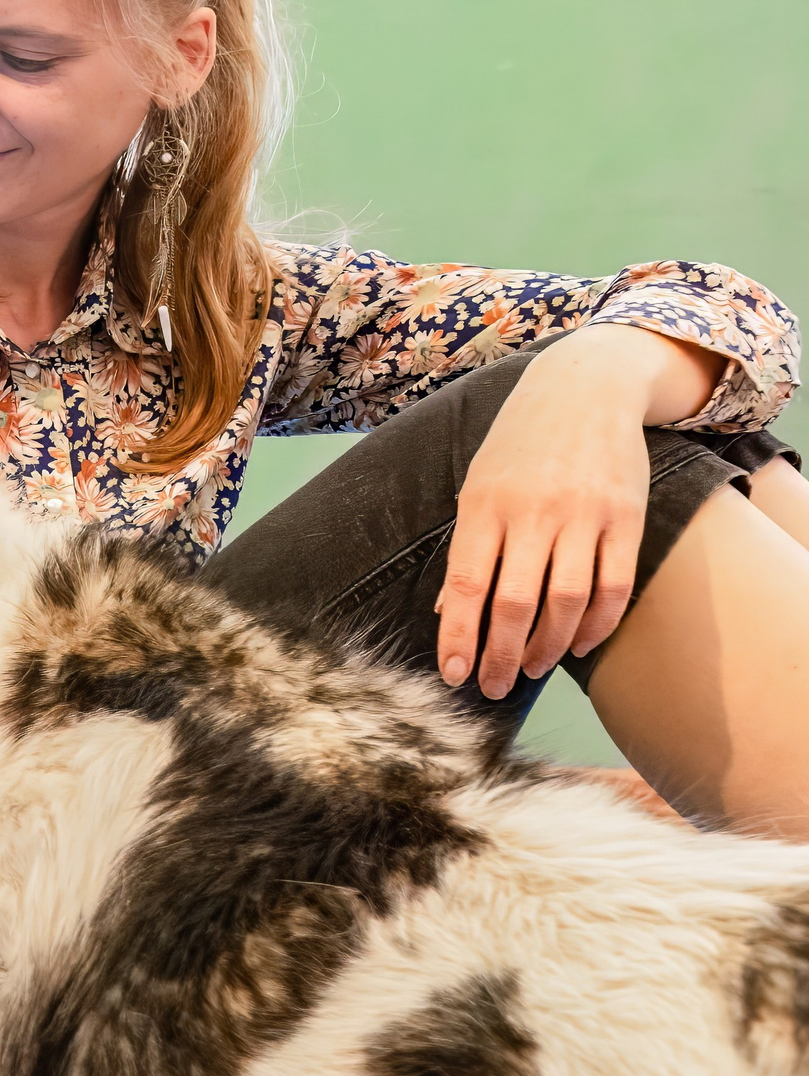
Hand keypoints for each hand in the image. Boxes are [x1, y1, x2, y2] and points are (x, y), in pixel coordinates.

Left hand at [437, 327, 717, 698]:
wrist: (583, 388)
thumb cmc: (518, 447)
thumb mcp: (476, 487)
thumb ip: (467, 549)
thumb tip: (447, 613)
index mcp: (483, 506)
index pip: (464, 585)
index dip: (457, 637)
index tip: (452, 676)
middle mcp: (533, 512)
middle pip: (515, 603)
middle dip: (501, 656)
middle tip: (494, 688)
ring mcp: (584, 514)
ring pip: (566, 601)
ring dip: (548, 647)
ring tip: (532, 669)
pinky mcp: (627, 516)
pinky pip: (614, 585)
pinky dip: (596, 624)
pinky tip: (578, 645)